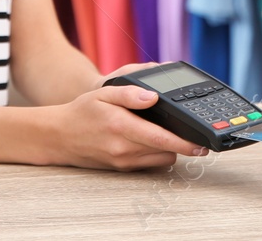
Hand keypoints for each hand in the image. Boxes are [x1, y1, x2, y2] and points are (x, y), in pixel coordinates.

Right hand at [51, 83, 206, 170]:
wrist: (60, 136)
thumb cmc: (82, 112)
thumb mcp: (104, 93)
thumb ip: (130, 93)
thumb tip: (153, 97)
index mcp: (121, 127)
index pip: (161, 138)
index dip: (184, 143)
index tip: (202, 144)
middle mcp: (123, 149)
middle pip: (166, 152)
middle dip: (182, 144)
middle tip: (192, 134)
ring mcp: (123, 162)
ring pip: (160, 160)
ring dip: (169, 149)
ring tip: (171, 134)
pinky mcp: (122, 168)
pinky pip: (149, 165)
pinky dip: (157, 154)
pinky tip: (153, 141)